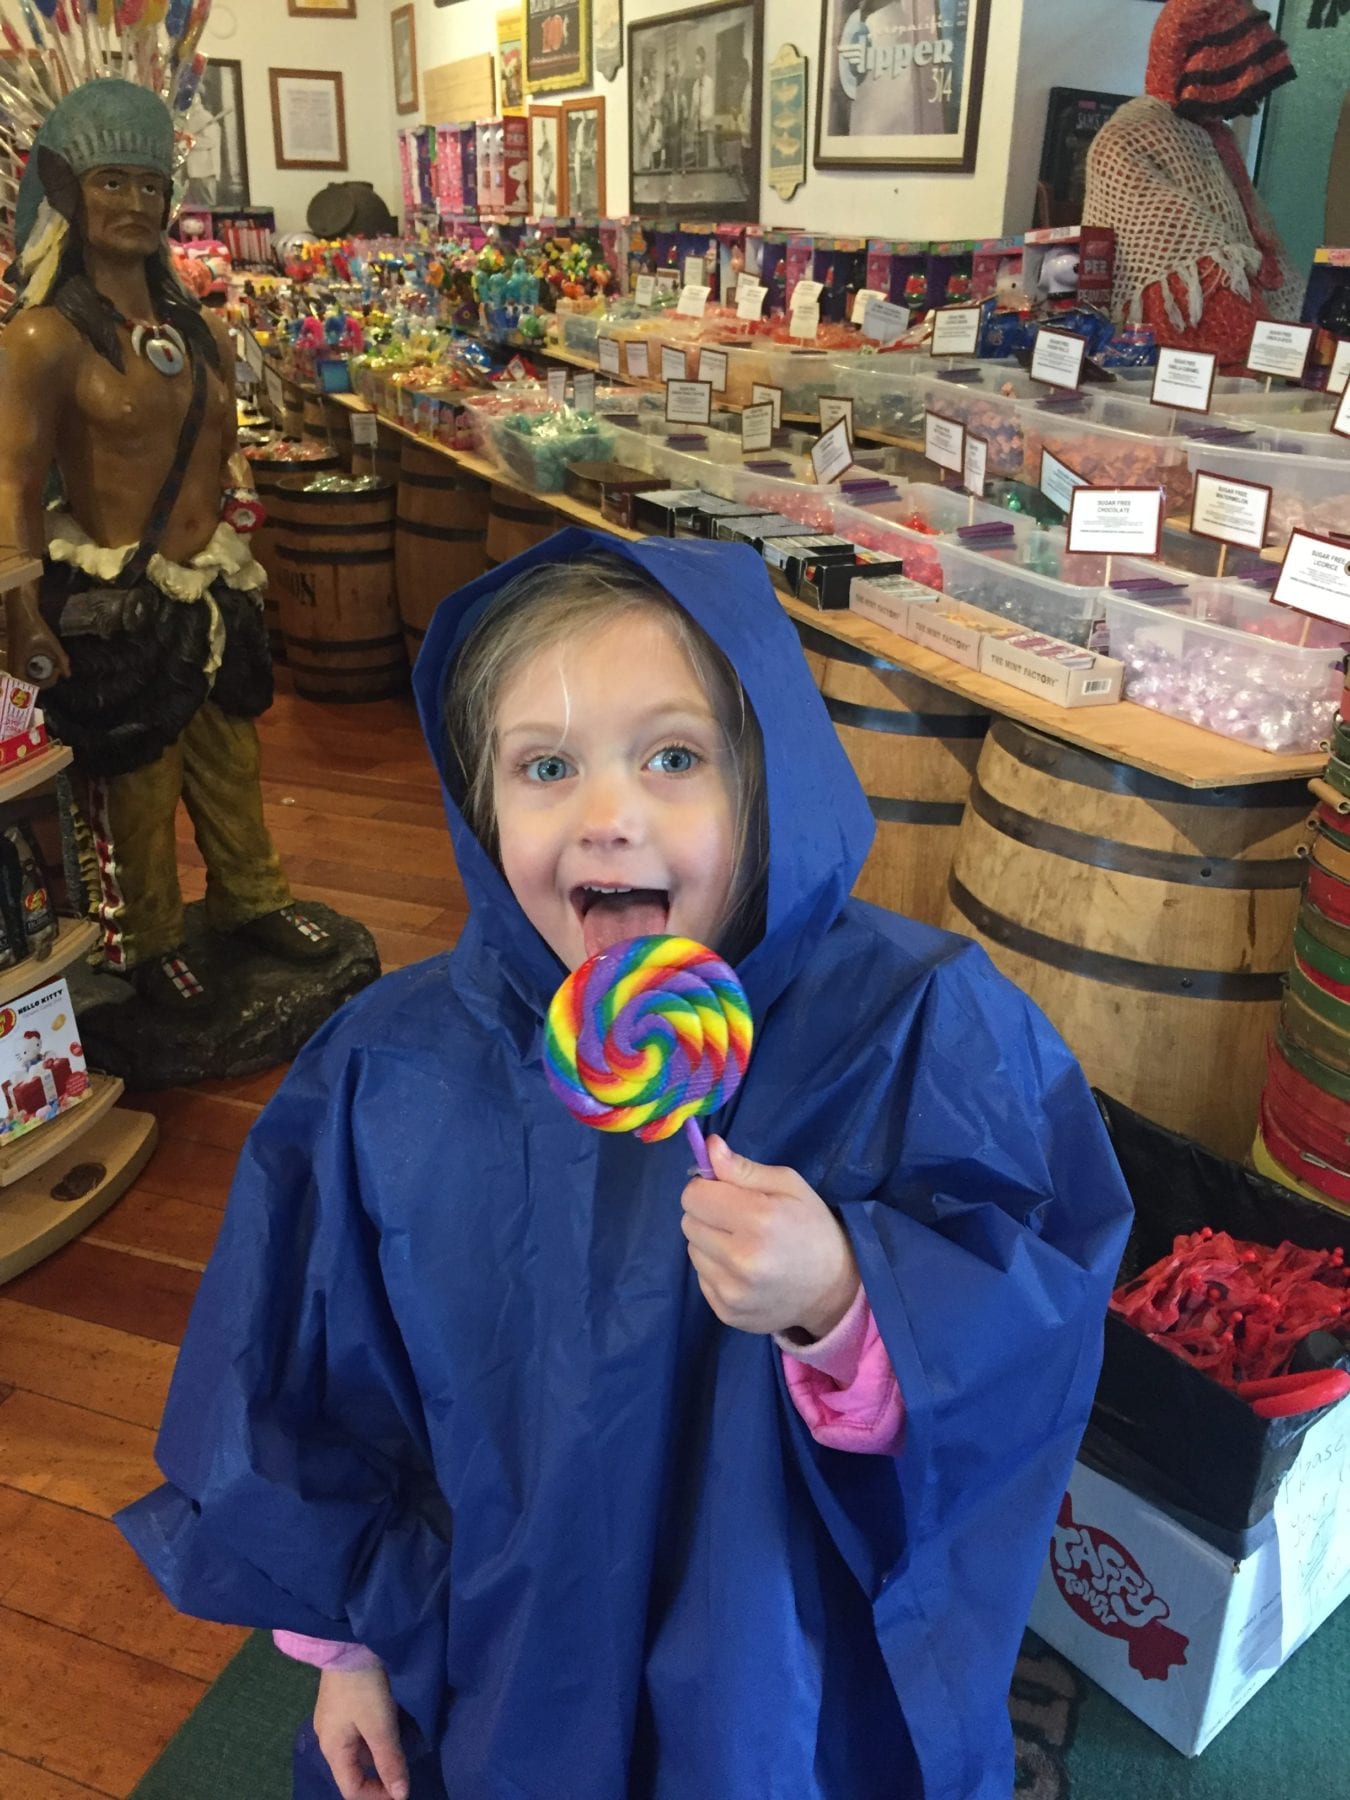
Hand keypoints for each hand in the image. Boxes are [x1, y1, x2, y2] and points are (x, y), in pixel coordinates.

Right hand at [5, 593, 68, 686]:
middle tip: (57, 668)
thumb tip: (68, 675)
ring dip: (43, 673)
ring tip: (54, 662)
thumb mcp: (51, 643)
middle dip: (46, 678)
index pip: (30, 686)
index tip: (56, 671)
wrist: (20, 612)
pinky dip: (39, 666)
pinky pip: (27, 668)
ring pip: (29, 676)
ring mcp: (14, 662)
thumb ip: (61, 659)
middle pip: (30, 683)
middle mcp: (13, 667)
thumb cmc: (34, 627)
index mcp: (18, 666)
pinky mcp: (16, 658)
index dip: (46, 683)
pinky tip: (48, 657)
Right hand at [313, 1665, 409, 1799]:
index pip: (351, 1790)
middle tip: (404, 1773)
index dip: (377, 1797)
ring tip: (400, 1752)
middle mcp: (329, 1739)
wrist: (348, 1643)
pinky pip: (358, 1733)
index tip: (403, 1791)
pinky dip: (374, 1739)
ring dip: (378, 1757)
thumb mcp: (380, 1725)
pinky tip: (389, 1728)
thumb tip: (401, 1796)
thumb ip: (390, 1761)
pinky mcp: (342, 1704)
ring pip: (357, 1751)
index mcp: (332, 1750)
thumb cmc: (362, 1687)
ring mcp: (334, 1720)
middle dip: (378, 1778)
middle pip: (353, 1772)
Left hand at [680, 1136, 859, 1340]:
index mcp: (758, 1219)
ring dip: (710, 1243)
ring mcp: (732, 1291)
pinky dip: (716, 1269)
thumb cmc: (812, 1227)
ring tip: (743, 1245)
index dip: (706, 1188)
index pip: (693, 1196)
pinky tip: (743, 1270)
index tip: (725, 1192)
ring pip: (692, 1250)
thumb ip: (743, 1168)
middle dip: (707, 1214)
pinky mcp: (726, 1312)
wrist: (832, 1290)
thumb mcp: (788, 1186)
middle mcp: (740, 1259)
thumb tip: (709, 1147)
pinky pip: (701, 1278)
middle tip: (738, 1219)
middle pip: (688, 1222)